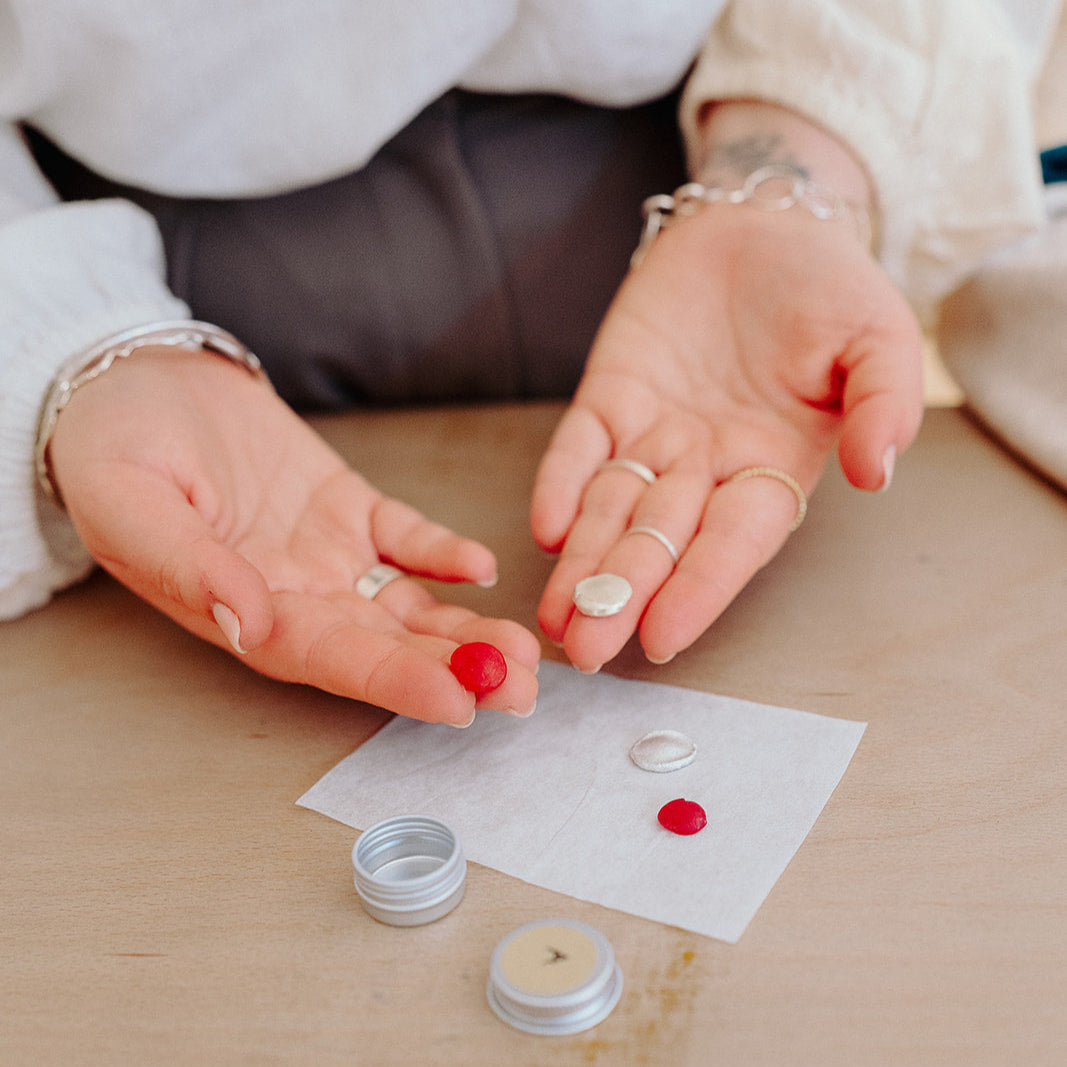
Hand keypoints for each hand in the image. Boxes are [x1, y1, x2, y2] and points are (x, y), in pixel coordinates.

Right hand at [48, 346, 538, 723]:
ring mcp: (329, 556)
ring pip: (408, 605)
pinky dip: (444, 553)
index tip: (458, 703)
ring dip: (466, 627)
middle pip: (386, 647)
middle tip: (522, 690)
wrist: (139, 383)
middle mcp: (298, 598)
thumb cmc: (117, 447)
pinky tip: (481, 566)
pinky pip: (404, 538)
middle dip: (455, 669)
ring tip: (523, 649)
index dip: (395, 683)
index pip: (331, 661)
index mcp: (245, 613)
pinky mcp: (349, 509)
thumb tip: (245, 624)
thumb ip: (192, 567)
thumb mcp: (132, 504)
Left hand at [531, 199, 923, 671]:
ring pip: (614, 509)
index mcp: (775, 464)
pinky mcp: (611, 397)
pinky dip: (562, 484)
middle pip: (661, 540)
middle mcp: (708, 464)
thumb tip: (875, 472)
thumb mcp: (878, 336)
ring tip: (553, 617)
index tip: (663, 637)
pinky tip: (545, 527)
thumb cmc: (828, 284)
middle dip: (622, 594)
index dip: (700, 588)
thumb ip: (883, 403)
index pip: (733, 540)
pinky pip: (581, 448)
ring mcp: (655, 433)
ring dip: (582, 562)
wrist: (761, 220)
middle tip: (584, 651)